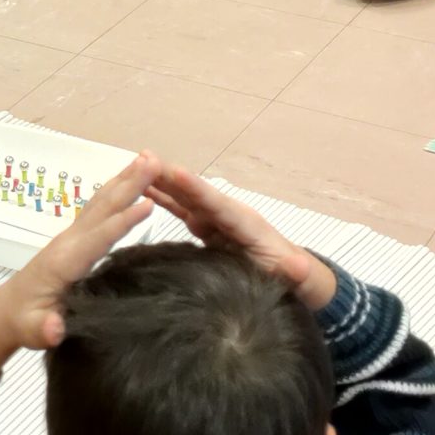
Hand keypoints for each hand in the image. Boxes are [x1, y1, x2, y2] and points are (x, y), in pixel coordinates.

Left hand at [0, 155, 158, 377]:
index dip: (123, 221)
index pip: (98, 238)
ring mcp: (72, 235)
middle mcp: (69, 241)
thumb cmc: (26, 322)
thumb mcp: (33, 331)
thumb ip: (44, 329)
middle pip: (103, 208)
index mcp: (65, 262)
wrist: (8, 311)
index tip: (150, 203)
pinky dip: (117, 189)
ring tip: (149, 158)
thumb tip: (54, 329)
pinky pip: (99, 207)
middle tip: (155, 160)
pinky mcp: (76, 236)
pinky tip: (131, 179)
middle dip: (129, 184)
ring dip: (125, 179)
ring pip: (101, 202)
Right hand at [146, 166, 333, 310]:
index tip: (174, 171)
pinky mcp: (205, 227)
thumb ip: (295, 270)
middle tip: (144, 157)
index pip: (218, 204)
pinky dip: (163, 198)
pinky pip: (181, 209)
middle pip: (196, 193)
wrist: (292, 277)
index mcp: (246, 224)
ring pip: (185, 197)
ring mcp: (214, 219)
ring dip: (162, 182)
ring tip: (136, 165)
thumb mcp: (297, 276)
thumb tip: (297, 266)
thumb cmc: (293, 276)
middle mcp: (227, 214)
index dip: (196, 189)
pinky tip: (143, 189)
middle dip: (171, 176)